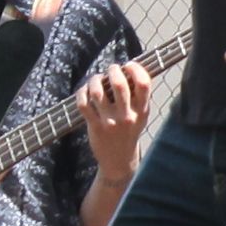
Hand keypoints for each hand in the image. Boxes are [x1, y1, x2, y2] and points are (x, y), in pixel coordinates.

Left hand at [73, 58, 156, 185]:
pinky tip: (85, 91)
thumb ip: (138, 97)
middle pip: (119, 84)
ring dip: (95, 80)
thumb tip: (128, 70)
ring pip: (98, 92)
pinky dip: (82, 93)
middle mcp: (127, 116)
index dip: (136, 68)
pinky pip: (84, 104)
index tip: (129, 65)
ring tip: (96, 79)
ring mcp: (110, 122)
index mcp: (141, 111)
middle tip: (111, 69)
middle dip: (113, 70)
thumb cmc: (129, 132)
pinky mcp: (95, 126)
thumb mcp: (141, 116)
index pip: (143, 83)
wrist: (119, 160)